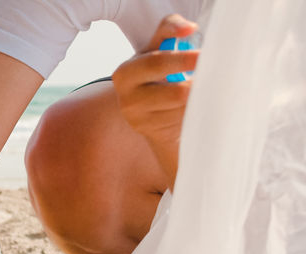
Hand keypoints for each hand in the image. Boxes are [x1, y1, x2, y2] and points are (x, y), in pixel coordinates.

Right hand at [111, 15, 199, 183]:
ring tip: (202, 87)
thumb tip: (189, 28)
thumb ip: (169, 31)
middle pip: (175, 92)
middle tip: (218, 74)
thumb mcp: (156, 49)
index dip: (182, 60)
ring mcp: (140, 120)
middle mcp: (127, 99)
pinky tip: (195, 103)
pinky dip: (196, 108)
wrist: (149, 111)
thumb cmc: (156, 73)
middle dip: (201, 85)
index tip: (203, 58)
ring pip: (185, 108)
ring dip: (200, 95)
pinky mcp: (153, 133)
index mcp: (126, 73)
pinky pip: (184, 119)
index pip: (156, 64)